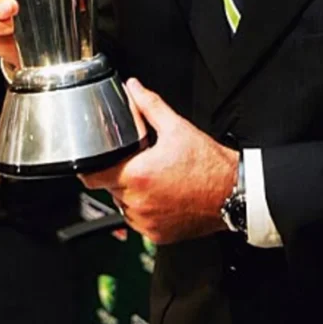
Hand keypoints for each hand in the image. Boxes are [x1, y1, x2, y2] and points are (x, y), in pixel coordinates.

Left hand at [80, 79, 238, 244]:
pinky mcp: (157, 235)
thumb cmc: (209, 164)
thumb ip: (149, 106)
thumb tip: (134, 88)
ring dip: (133, 193)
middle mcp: (138, 202)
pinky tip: (165, 196)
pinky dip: (146, 210)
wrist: (233, 192)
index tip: (94, 162)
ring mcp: (147, 222)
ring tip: (157, 180)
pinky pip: (140, 222)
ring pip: (125, 206)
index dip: (90, 168)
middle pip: (111, 189)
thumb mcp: (177, 127)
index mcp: (137, 175)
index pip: (93, 177)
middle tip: (143, 163)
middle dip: (121, 174)